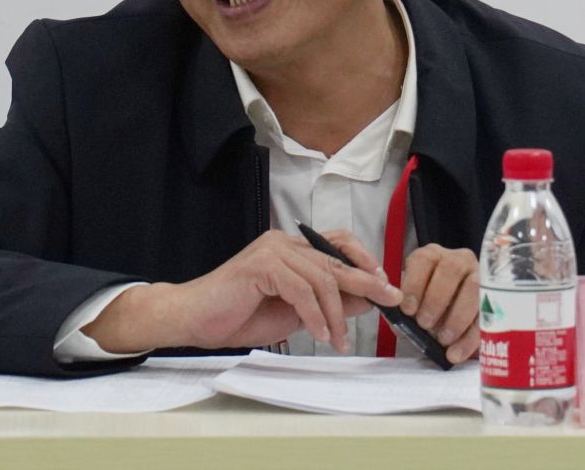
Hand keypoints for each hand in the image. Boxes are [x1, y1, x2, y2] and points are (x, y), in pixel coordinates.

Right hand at [84, 229, 400, 354]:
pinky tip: (319, 335)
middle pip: (335, 260)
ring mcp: (272, 250)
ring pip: (322, 277)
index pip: (336, 246)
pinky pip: (301, 290)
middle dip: (367, 282)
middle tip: (391, 300)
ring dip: (336, 314)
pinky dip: (315, 315)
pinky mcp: (261, 265)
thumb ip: (325, 303)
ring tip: (339, 340)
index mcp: (291, 249)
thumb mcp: (293, 313)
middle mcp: (284, 242)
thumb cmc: (238, 315)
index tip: (385, 285)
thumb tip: (365, 301)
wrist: (193, 319)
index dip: (364, 262)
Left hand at [398, 244, 479, 364]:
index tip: (407, 309)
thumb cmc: (428, 306)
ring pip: (474, 289)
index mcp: (432, 257)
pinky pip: (486, 317)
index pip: (424, 260)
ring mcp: (479, 276)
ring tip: (443, 339)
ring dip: (457, 316)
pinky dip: (469, 339)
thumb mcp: (414, 304)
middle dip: (436, 298)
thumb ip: (406, 312)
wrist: (452, 315)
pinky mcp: (494, 301)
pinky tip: (456, 353)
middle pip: (451, 269)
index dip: (414, 284)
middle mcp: (458, 260)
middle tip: (425, 323)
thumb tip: (400, 325)